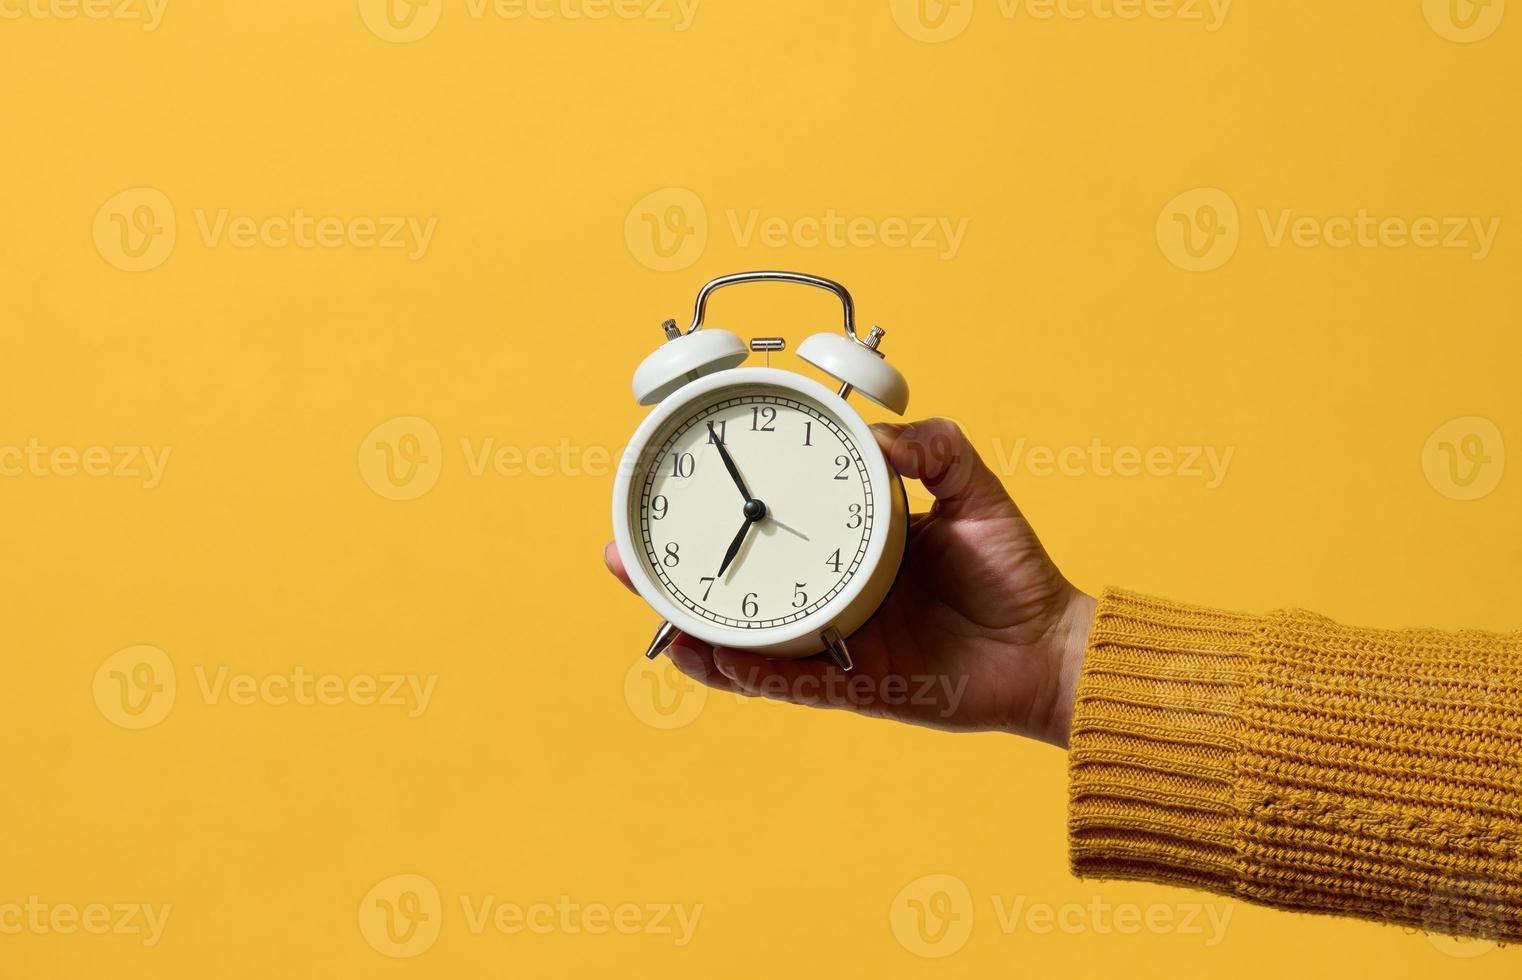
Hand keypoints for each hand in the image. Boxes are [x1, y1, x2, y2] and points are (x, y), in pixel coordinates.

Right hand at [604, 419, 1095, 747]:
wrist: (1047, 648)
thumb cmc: (1013, 572)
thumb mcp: (975, 490)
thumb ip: (934, 447)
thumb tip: (875, 434)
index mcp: (851, 542)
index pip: (774, 519)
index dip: (722, 504)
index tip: (675, 479)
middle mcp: (830, 590)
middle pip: (736, 579)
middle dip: (674, 567)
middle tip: (625, 548)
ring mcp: (833, 641)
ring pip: (742, 633)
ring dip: (688, 619)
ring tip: (645, 597)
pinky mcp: (847, 686)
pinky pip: (780, 681)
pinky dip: (736, 671)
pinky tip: (695, 652)